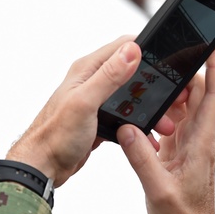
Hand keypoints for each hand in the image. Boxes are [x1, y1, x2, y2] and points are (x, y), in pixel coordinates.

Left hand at [7, 36, 175, 187]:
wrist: (41, 166)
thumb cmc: (55, 136)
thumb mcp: (85, 103)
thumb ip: (109, 76)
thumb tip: (132, 50)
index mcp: (87, 70)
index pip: (122, 46)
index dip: (147, 50)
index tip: (169, 61)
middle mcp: (90, 82)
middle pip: (130, 72)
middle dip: (153, 84)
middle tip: (173, 99)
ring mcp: (94, 102)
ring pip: (129, 97)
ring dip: (148, 108)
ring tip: (165, 123)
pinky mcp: (97, 121)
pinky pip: (123, 118)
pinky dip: (137, 125)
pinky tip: (148, 137)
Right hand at [118, 44, 214, 213]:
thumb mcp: (157, 188)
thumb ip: (141, 158)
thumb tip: (127, 129)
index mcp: (201, 141)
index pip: (214, 95)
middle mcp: (199, 137)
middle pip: (200, 92)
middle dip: (190, 68)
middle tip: (174, 46)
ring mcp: (191, 143)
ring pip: (186, 105)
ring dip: (174, 89)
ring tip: (155, 72)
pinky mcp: (180, 151)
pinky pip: (174, 121)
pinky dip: (163, 109)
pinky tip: (147, 104)